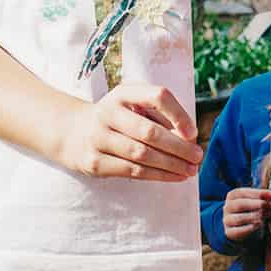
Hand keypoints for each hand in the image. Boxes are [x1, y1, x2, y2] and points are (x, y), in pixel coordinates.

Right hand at [55, 83, 202, 181]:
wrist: (72, 132)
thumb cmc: (116, 118)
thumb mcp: (132, 105)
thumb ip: (159, 115)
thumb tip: (189, 138)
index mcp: (123, 93)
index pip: (157, 96)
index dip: (178, 114)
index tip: (193, 133)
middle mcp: (108, 113)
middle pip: (150, 131)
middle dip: (179, 147)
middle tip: (198, 156)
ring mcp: (98, 138)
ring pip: (142, 155)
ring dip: (171, 165)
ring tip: (190, 170)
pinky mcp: (94, 163)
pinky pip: (132, 171)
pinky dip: (158, 175)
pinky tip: (174, 177)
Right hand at [223, 188, 270, 242]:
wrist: (237, 226)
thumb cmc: (247, 210)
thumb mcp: (252, 200)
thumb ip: (261, 195)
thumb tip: (268, 191)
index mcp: (232, 196)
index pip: (243, 192)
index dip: (257, 193)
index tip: (270, 194)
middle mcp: (228, 207)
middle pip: (240, 204)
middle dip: (256, 204)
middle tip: (268, 205)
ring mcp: (227, 220)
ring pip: (239, 218)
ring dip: (254, 216)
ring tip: (265, 215)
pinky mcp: (229, 232)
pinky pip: (238, 231)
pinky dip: (249, 228)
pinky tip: (258, 224)